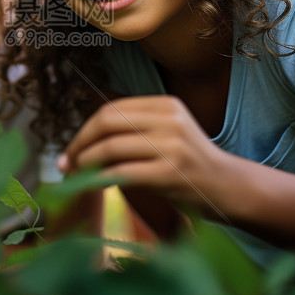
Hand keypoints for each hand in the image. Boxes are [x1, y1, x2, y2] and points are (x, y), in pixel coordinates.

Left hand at [59, 96, 232, 213]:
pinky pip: (122, 173)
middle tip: (66, 163)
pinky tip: (93, 186)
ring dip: (86, 162)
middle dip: (80, 142)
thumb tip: (86, 138)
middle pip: (107, 122)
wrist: (228, 188)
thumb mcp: (169, 133)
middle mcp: (169, 120)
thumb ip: (135, 128)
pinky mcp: (170, 173)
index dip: (86, 129)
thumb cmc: (189, 164)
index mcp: (166, 105)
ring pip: (111, 147)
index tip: (72, 149)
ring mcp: (172, 145)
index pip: (112, 109)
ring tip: (77, 175)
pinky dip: (100, 179)